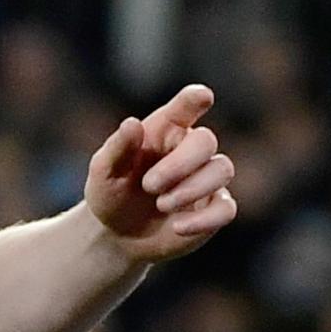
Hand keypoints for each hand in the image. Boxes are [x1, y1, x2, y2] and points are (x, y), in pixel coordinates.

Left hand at [86, 83, 238, 265]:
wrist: (117, 235)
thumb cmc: (110, 193)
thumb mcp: (103, 173)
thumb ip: (117, 148)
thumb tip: (133, 124)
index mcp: (164, 131)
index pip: (184, 108)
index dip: (194, 99)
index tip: (202, 96)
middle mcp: (189, 150)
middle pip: (206, 140)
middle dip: (180, 163)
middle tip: (149, 185)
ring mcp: (206, 178)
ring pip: (222, 169)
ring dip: (191, 189)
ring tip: (160, 204)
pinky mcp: (214, 209)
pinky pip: (227, 208)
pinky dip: (205, 219)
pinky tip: (178, 227)